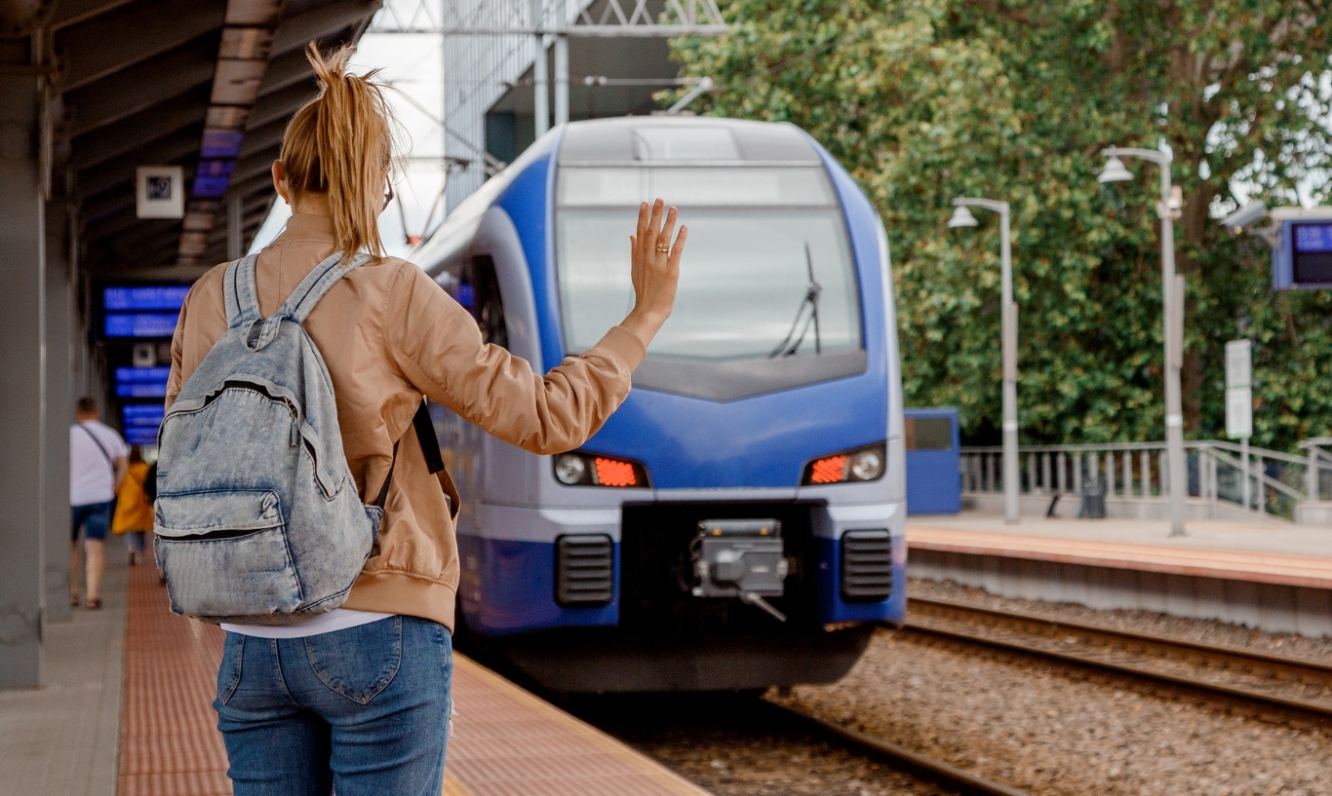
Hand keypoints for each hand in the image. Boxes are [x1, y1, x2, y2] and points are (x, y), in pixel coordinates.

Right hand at [621, 198, 685, 348]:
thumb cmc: (644, 290)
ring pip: (664, 239)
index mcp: (639, 257)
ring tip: (673, 209)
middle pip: (652, 232)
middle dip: (656, 215)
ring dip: (669, 223)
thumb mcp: (635, 269)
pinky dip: (680, 239)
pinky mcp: (671, 271)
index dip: (643, 217)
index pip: (640, 232)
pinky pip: (676, 252)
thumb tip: (632, 235)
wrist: (649, 309)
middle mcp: (648, 258)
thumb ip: (634, 251)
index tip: (645, 203)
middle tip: (660, 199)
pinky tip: (684, 228)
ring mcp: (659, 264)